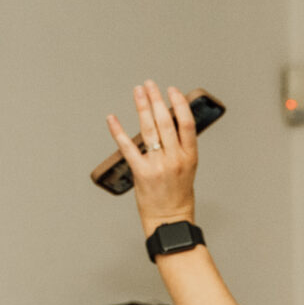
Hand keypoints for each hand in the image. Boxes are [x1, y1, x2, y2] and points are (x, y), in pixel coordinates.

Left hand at [105, 79, 199, 233]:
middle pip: (165, 121)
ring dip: (142, 107)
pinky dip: (118, 131)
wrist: (170, 219)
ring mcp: (158, 165)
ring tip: (138, 92)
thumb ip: (180, 146)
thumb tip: (169, 122)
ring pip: (149, 129)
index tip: (171, 90)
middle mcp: (175, 159)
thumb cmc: (178, 195)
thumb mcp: (188, 168)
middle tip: (149, 85)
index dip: (179, 104)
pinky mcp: (141, 173)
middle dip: (156, 99)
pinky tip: (113, 118)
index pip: (186, 123)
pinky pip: (128, 147)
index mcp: (190, 156)